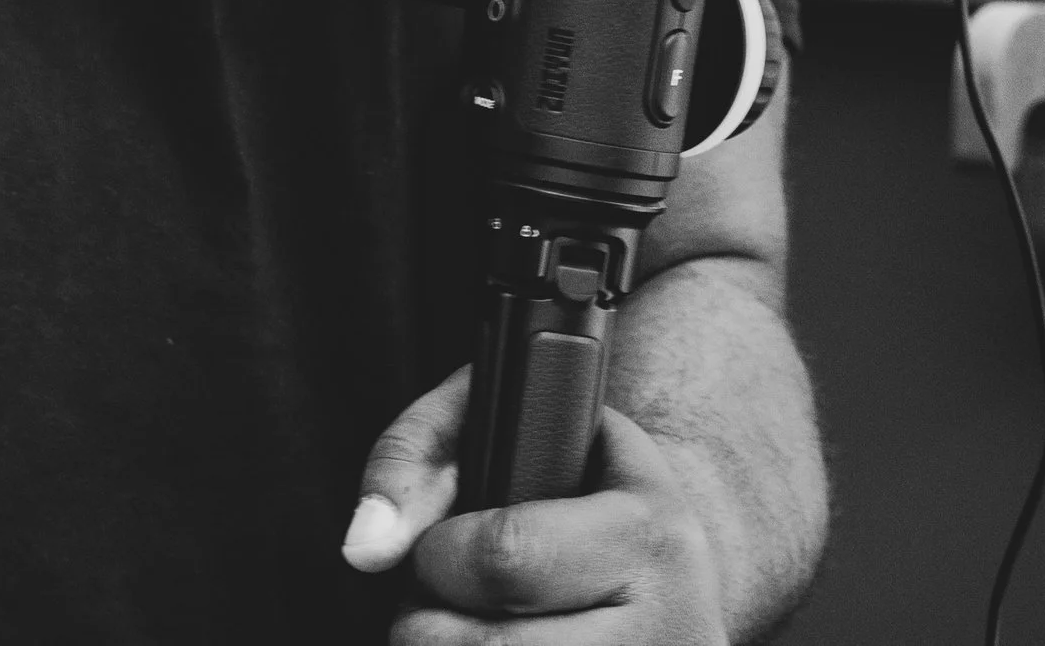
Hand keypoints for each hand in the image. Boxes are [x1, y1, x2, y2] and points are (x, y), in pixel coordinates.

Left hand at [344, 369, 729, 642]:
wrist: (656, 560)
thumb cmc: (554, 476)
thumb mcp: (492, 419)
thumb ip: (411, 458)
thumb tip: (363, 550)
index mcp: (654, 535)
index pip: (504, 558)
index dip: (441, 555)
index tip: (448, 548)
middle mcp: (681, 632)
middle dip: (432, 624)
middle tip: (454, 599)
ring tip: (478, 631)